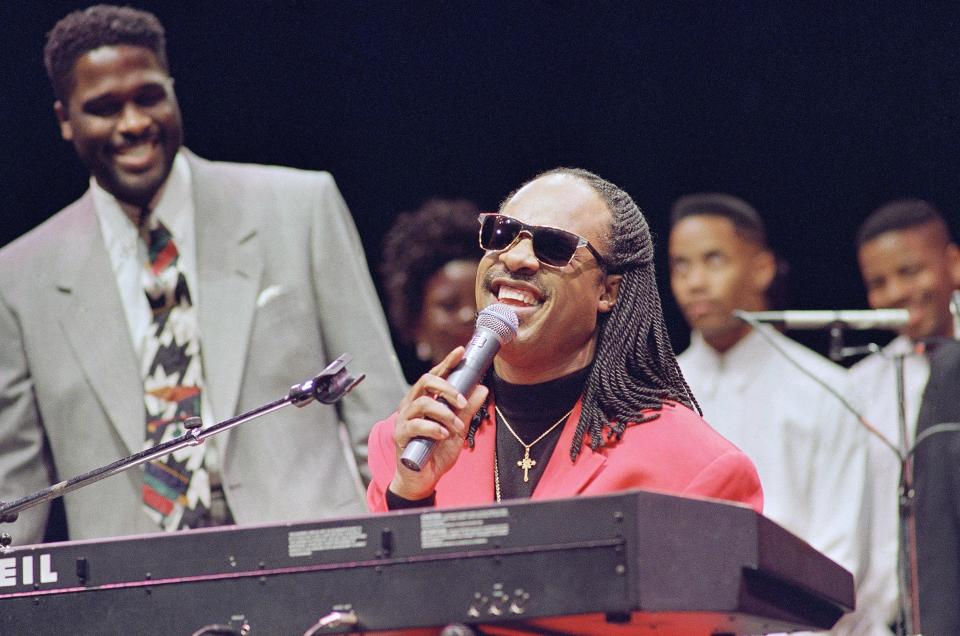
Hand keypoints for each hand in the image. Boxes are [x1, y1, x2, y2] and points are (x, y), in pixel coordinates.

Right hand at [389, 347, 488, 499]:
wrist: (423, 479)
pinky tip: (443, 435)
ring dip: (445, 413)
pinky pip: (416, 425)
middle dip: (447, 388)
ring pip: (423, 403)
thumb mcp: (458, 429)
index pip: (436, 376)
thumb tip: (482, 389)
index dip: (447, 363)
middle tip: (462, 401)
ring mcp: (404, 419)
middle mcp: (412, 405)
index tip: (461, 352)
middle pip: (425, 381)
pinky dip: (433, 428)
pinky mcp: (401, 435)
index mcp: (425, 399)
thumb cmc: (437, 452)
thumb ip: (468, 410)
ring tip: (456, 427)